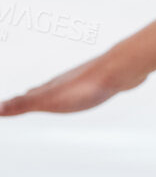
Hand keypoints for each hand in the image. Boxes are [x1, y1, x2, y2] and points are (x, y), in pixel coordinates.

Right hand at [0, 51, 148, 116]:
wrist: (122, 69)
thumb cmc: (85, 87)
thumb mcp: (50, 100)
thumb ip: (23, 104)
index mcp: (52, 87)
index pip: (29, 96)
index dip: (16, 103)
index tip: (4, 107)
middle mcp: (66, 81)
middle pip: (45, 89)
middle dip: (33, 95)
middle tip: (24, 98)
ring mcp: (85, 79)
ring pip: (68, 86)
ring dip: (59, 91)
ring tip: (55, 94)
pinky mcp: (106, 80)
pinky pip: (92, 84)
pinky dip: (85, 88)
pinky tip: (92, 90)